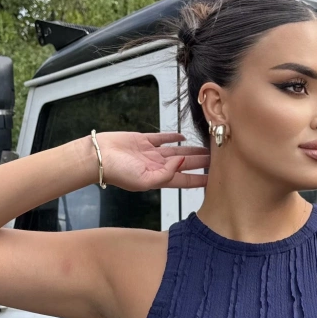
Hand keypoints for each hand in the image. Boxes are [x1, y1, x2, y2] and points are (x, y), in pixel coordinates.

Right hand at [89, 131, 209, 191]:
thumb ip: (166, 174)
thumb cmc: (118, 172)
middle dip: (201, 163)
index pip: (184, 180)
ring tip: (207, 149)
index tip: (216, 179)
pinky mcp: (144, 140)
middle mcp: (157, 166)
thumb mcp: (144, 180)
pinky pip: (162, 138)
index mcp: (158, 178)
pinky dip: (173, 137)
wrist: (98, 156)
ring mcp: (151, 153)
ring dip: (191, 151)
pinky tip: (183, 137)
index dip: (199, 180)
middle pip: (184, 165)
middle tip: (217, 159)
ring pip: (177, 151)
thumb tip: (182, 163)